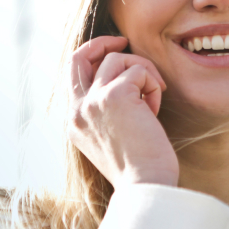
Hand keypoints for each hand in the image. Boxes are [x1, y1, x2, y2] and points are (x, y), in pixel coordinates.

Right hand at [66, 36, 178, 188]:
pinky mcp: (115, 95)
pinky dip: (153, 85)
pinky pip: (139, 70)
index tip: (114, 53)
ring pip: (118, 59)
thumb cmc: (139, 168)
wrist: (145, 186)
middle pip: (80, 56)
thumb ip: (106, 111)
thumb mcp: (111, 138)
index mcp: (74, 122)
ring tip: (153, 99)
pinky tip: (155, 110)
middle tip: (124, 41)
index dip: (93, 57)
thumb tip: (124, 80)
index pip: (73, 75)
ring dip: (143, 72)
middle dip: (103, 42)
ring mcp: (93, 101)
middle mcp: (77, 110)